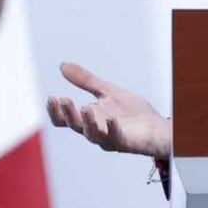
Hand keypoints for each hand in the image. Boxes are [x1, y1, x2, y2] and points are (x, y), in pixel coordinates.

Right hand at [46, 62, 171, 158]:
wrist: (156, 125)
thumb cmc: (130, 111)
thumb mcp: (106, 91)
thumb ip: (86, 81)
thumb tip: (62, 65)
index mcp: (88, 119)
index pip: (65, 119)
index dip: (56, 111)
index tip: (51, 97)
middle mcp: (95, 130)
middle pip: (76, 125)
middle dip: (68, 114)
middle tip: (63, 100)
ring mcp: (109, 138)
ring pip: (92, 134)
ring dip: (88, 122)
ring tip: (86, 107)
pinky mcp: (125, 142)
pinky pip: (116, 138)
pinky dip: (113, 129)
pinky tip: (112, 119)